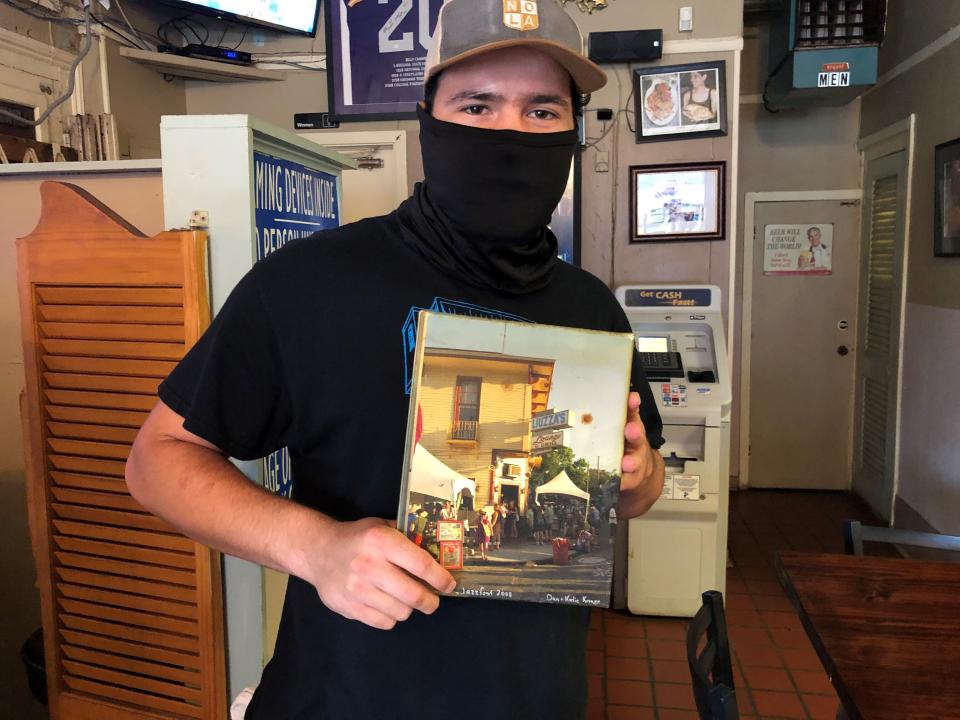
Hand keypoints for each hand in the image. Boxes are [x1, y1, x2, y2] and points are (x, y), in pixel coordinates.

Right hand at [304, 517, 455, 629]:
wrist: (318, 551)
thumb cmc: (358, 538)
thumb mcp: (382, 527)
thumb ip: (407, 538)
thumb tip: (440, 554)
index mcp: (381, 541)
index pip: (421, 564)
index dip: (440, 578)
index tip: (449, 584)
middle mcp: (369, 565)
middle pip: (413, 595)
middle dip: (430, 601)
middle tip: (433, 600)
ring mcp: (357, 589)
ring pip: (401, 612)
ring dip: (410, 609)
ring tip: (407, 600)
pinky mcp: (349, 607)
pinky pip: (384, 622)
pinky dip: (392, 617)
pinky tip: (388, 605)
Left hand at [618, 391, 664, 518]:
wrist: (641, 478)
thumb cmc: (628, 449)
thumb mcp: (624, 431)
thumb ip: (620, 415)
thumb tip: (616, 396)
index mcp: (633, 430)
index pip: (633, 414)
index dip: (633, 406)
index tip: (632, 398)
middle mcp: (636, 447)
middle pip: (638, 438)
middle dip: (635, 433)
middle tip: (631, 430)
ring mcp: (635, 466)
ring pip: (634, 463)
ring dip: (631, 463)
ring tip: (627, 463)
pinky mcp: (629, 482)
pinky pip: (624, 483)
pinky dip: (620, 484)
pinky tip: (615, 483)